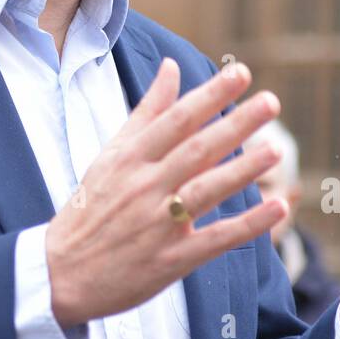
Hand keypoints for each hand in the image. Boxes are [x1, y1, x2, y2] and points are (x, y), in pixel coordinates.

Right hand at [46, 58, 285, 327]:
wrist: (62, 272)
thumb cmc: (90, 207)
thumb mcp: (111, 154)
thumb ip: (147, 111)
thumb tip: (172, 66)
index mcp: (129, 158)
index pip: (176, 120)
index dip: (210, 96)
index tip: (241, 73)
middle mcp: (144, 187)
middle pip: (196, 150)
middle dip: (235, 125)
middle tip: (270, 102)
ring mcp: (158, 225)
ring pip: (207, 190)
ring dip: (243, 170)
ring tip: (275, 149)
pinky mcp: (171, 260)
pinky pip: (216, 239)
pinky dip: (248, 225)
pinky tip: (278, 207)